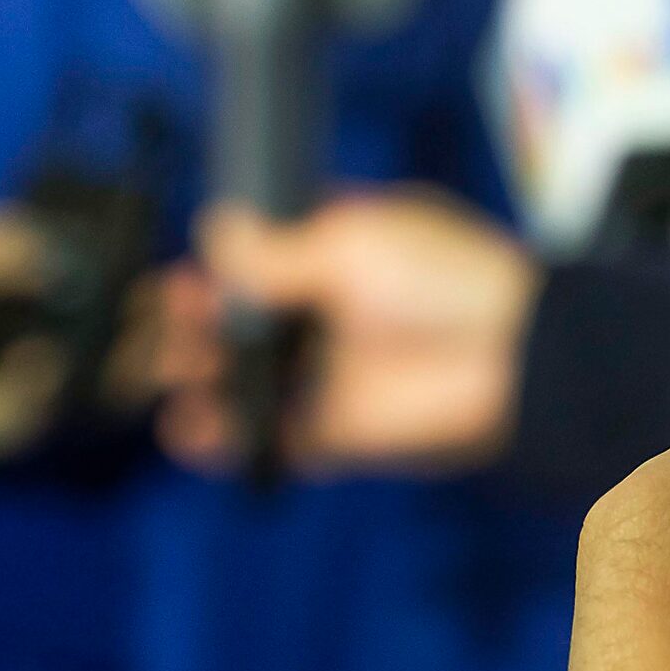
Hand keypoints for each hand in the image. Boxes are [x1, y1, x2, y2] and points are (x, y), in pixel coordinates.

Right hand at [158, 191, 542, 474]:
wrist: (510, 357)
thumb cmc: (447, 279)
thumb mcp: (353, 242)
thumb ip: (276, 250)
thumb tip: (215, 230)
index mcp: (335, 254)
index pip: (257, 259)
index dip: (214, 267)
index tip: (180, 273)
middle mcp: (327, 314)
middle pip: (239, 322)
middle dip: (191, 323)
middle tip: (159, 324)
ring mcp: (330, 375)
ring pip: (244, 379)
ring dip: (196, 377)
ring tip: (162, 371)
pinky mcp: (336, 433)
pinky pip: (267, 439)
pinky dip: (223, 438)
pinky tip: (188, 427)